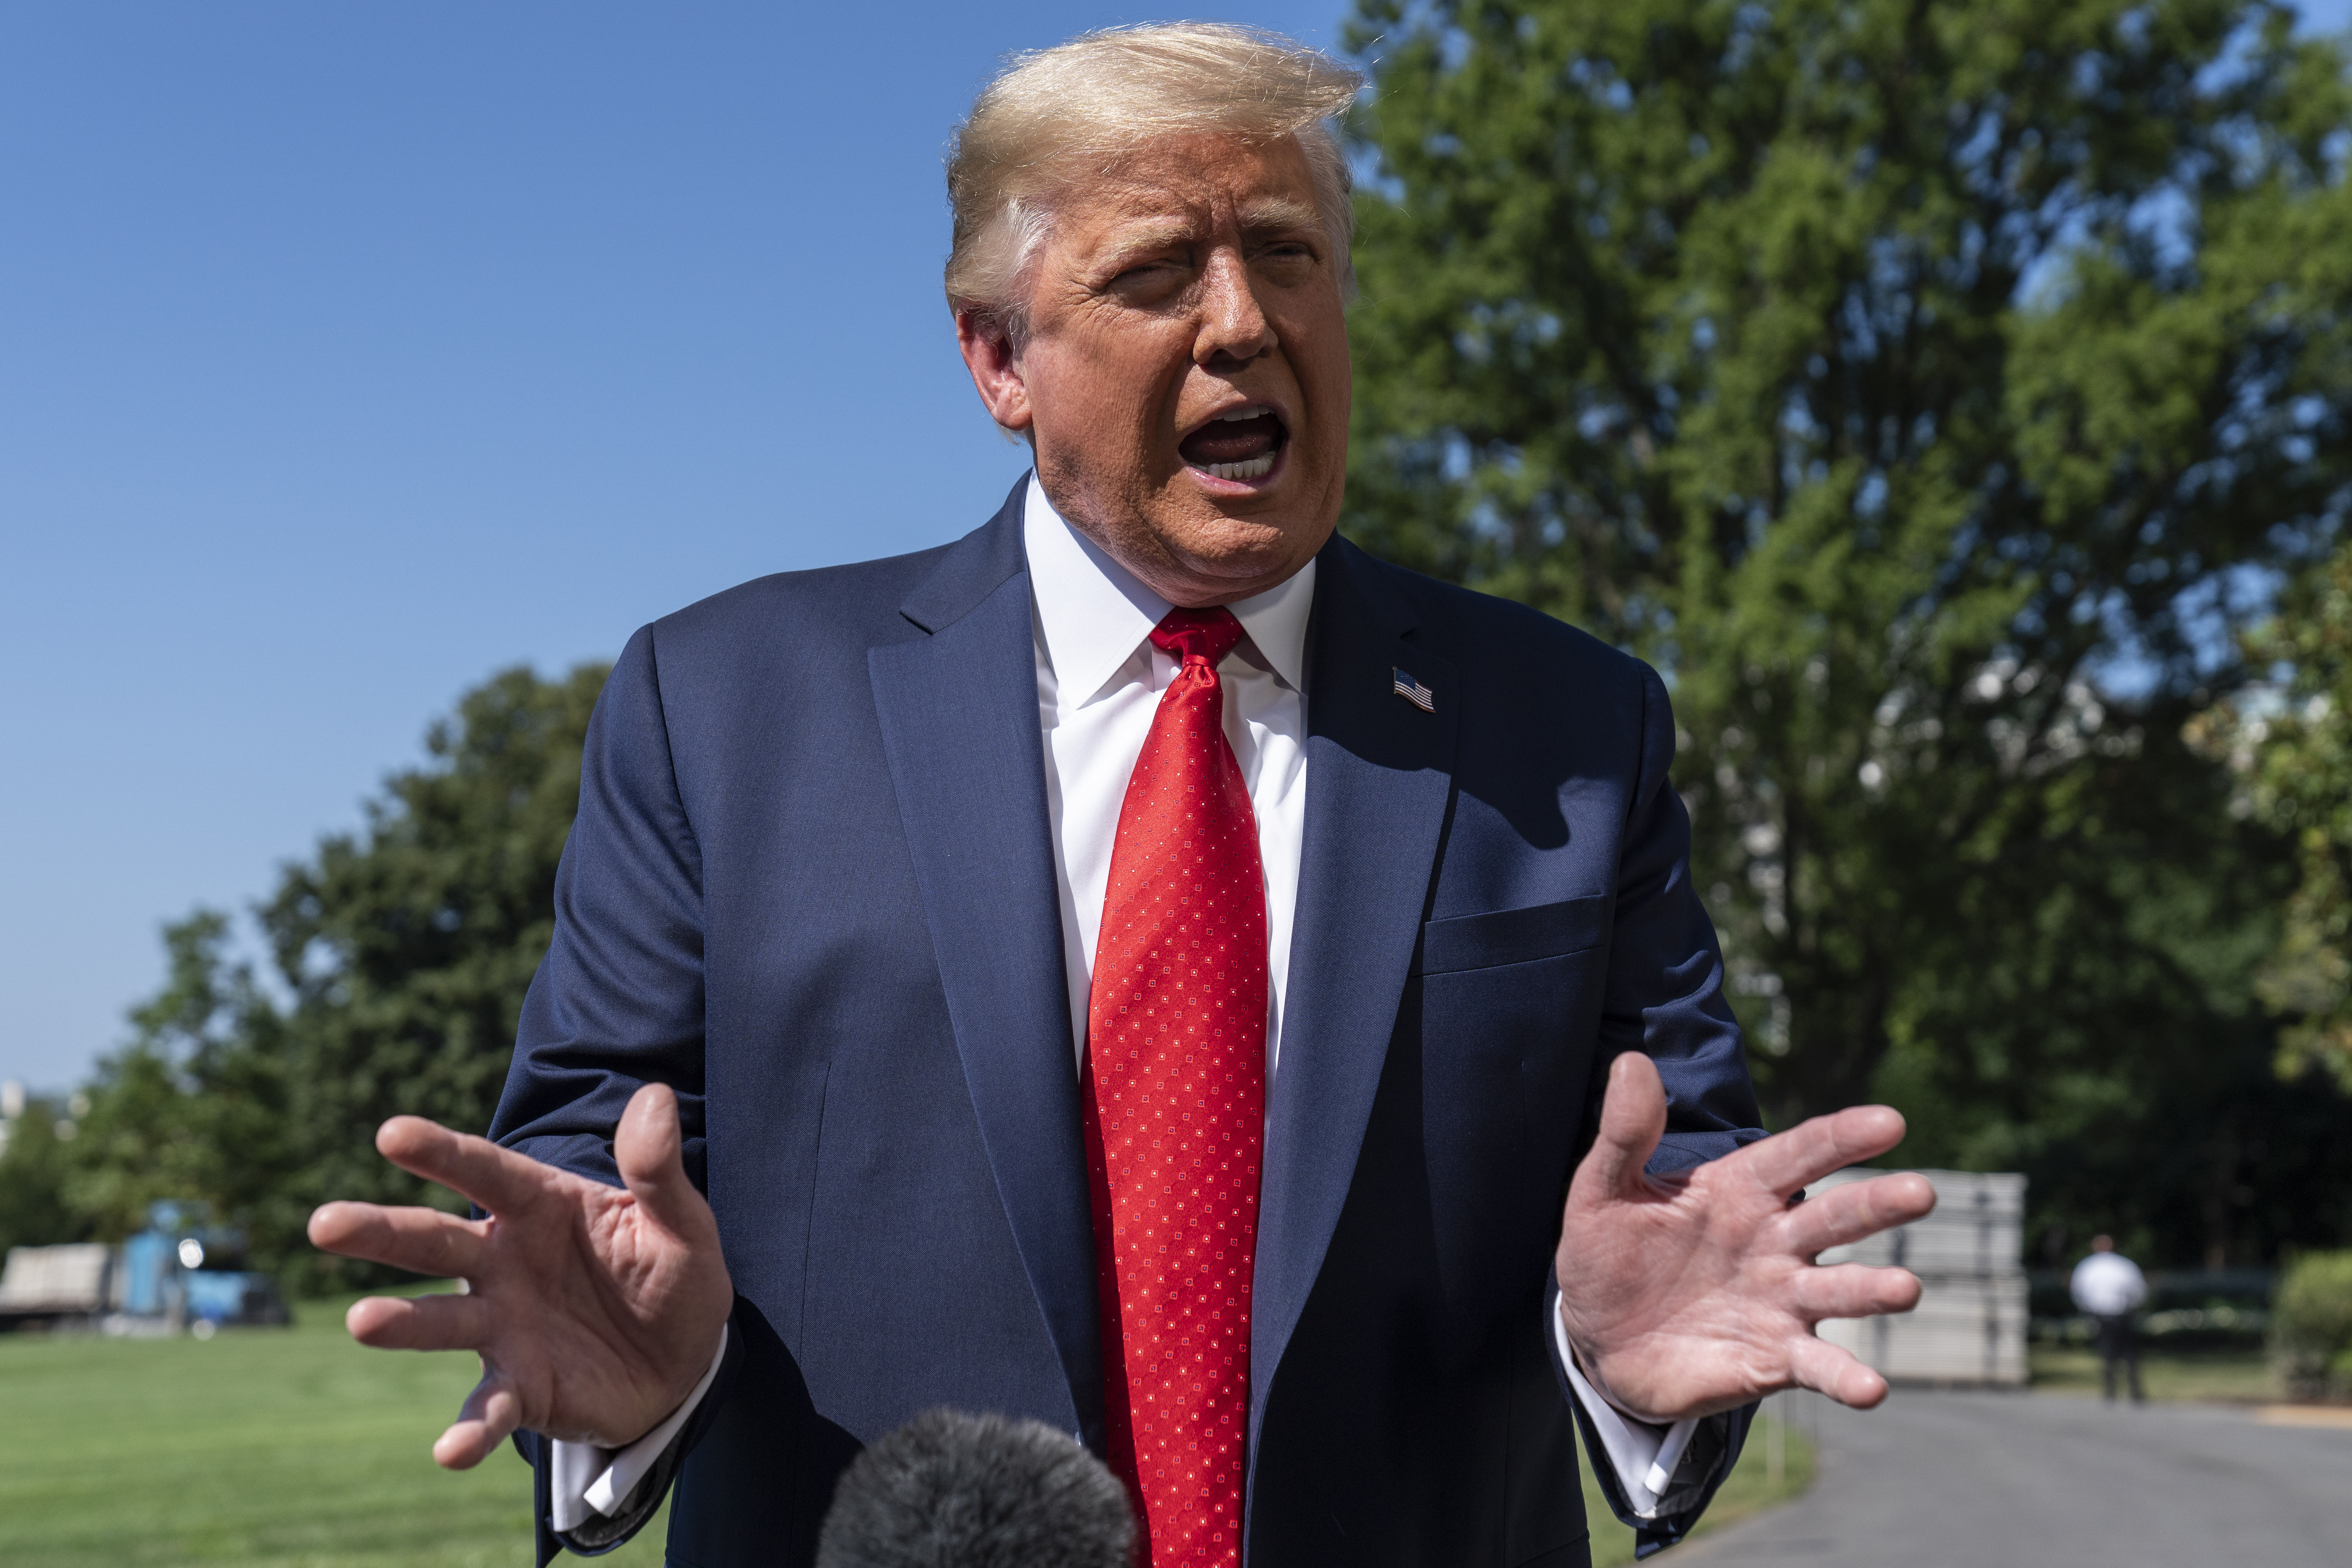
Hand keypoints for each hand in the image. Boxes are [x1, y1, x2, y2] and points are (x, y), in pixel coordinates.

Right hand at [307, 1083, 733, 1467]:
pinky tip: (450, 1450)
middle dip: (381, 1231)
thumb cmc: (674, 1275)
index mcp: (541, 1206)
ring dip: (402, 1322)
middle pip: (435, 1241)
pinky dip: (469, 1429)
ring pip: (441, 1321)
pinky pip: (488, 1408)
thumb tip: (654, 1095)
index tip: (392, 1133)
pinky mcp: (519, 1387)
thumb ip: (657, 1171)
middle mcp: (505, 1261)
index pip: (486, 1171)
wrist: (687, 1360)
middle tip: (324, 1223)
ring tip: (362, 1321)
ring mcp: (503, 1326)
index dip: (441, 1152)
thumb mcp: (681, 1223)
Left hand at [1555, 1053, 1935, 1422]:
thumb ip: (1625, 1133)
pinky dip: (1846, 1377)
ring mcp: (1781, 1301)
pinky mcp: (1776, 1358)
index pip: (1799, 1154)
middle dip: (1878, 1204)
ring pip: (1841, 1291)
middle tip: (1922, 1192)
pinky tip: (1870, 1389)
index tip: (1889, 1123)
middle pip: (1835, 1218)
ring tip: (1906, 1289)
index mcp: (1740, 1191)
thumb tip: (1633, 1060)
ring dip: (1874, 1290)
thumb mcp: (1602, 1191)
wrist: (1598, 1339)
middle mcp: (1775, 1242)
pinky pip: (1820, 1367)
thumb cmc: (1607, 1254)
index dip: (1841, 1138)